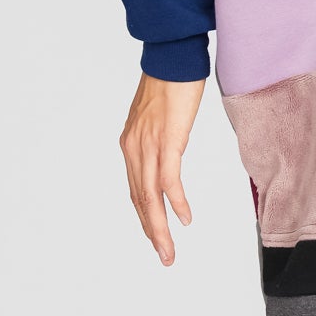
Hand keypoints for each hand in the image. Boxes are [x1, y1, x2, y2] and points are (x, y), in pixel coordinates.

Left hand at [119, 74, 204, 263]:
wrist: (172, 57)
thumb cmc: (170, 82)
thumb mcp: (159, 118)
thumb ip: (159, 139)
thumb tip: (168, 151)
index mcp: (131, 144)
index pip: (136, 190)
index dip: (145, 217)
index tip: (156, 237)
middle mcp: (134, 149)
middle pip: (141, 200)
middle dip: (152, 232)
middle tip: (165, 257)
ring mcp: (148, 146)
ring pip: (150, 197)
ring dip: (160, 228)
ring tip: (170, 251)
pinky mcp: (167, 141)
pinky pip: (169, 180)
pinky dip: (177, 202)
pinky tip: (185, 219)